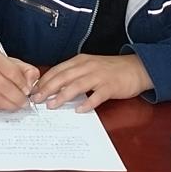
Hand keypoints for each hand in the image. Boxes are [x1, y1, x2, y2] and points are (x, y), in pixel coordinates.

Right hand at [0, 49, 38, 111]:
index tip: (28, 91)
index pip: (12, 73)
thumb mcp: (7, 61)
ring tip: (16, 105)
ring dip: (10, 105)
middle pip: (5, 88)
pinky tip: (3, 105)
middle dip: (18, 98)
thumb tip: (33, 83)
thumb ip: (24, 70)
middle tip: (24, 103)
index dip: (23, 84)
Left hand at [37, 53, 152, 111]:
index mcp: (80, 61)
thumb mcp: (89, 67)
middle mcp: (88, 66)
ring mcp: (99, 76)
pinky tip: (79, 110)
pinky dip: (87, 103)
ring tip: (51, 105)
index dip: (44, 80)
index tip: (33, 91)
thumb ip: (74, 74)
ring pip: (77, 85)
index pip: (57, 70)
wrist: (137, 67)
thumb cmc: (111, 70)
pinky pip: (97, 96)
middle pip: (63, 77)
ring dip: (62, 96)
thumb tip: (54, 87)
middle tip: (36, 99)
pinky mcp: (111, 86)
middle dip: (47, 88)